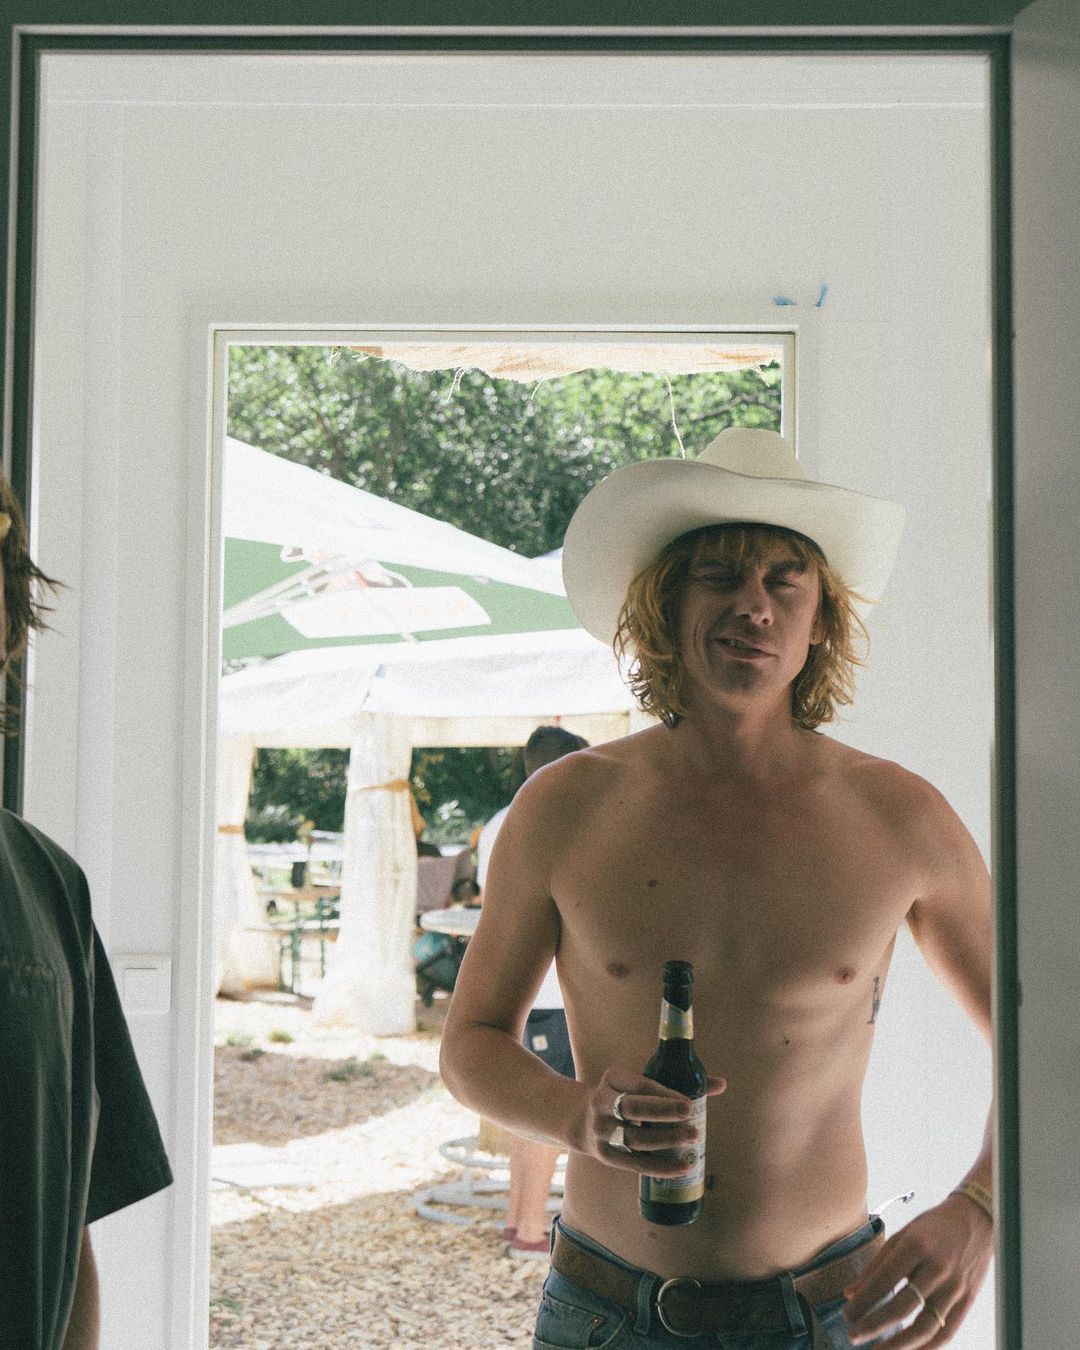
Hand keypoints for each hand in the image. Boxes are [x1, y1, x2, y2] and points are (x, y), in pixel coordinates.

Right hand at [577, 1067, 725, 1174]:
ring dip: (666, 1139)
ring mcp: (601, 1131)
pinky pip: (635, 1163)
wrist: (582, 1122)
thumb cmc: (625, 1099)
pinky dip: (660, 1167)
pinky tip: (683, 1167)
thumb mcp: (639, 1084)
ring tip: (693, 1139)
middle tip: (692, 1116)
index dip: (665, 1095)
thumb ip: (679, 1082)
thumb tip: (721, 1084)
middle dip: (664, 1112)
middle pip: (633, 1108)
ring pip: (635, 1137)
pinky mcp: (606, 1155)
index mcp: (612, 1078)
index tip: (690, 1102)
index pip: (640, 1085)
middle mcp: (601, 1102)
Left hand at [842, 1194, 992, 1345]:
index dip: (863, 1302)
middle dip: (874, 1325)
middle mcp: (936, 1268)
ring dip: (900, 1345)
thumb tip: (851, 1293)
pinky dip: (928, 1348)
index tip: (847, 1315)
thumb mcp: (902, 1235)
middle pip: (902, 1307)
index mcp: (916, 1246)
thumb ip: (877, 1265)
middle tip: (854, 1336)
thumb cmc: (933, 1227)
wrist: (975, 1219)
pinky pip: (948, 1331)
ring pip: (925, 1326)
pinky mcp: (968, 1300)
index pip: (883, 1281)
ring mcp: (955, 1287)